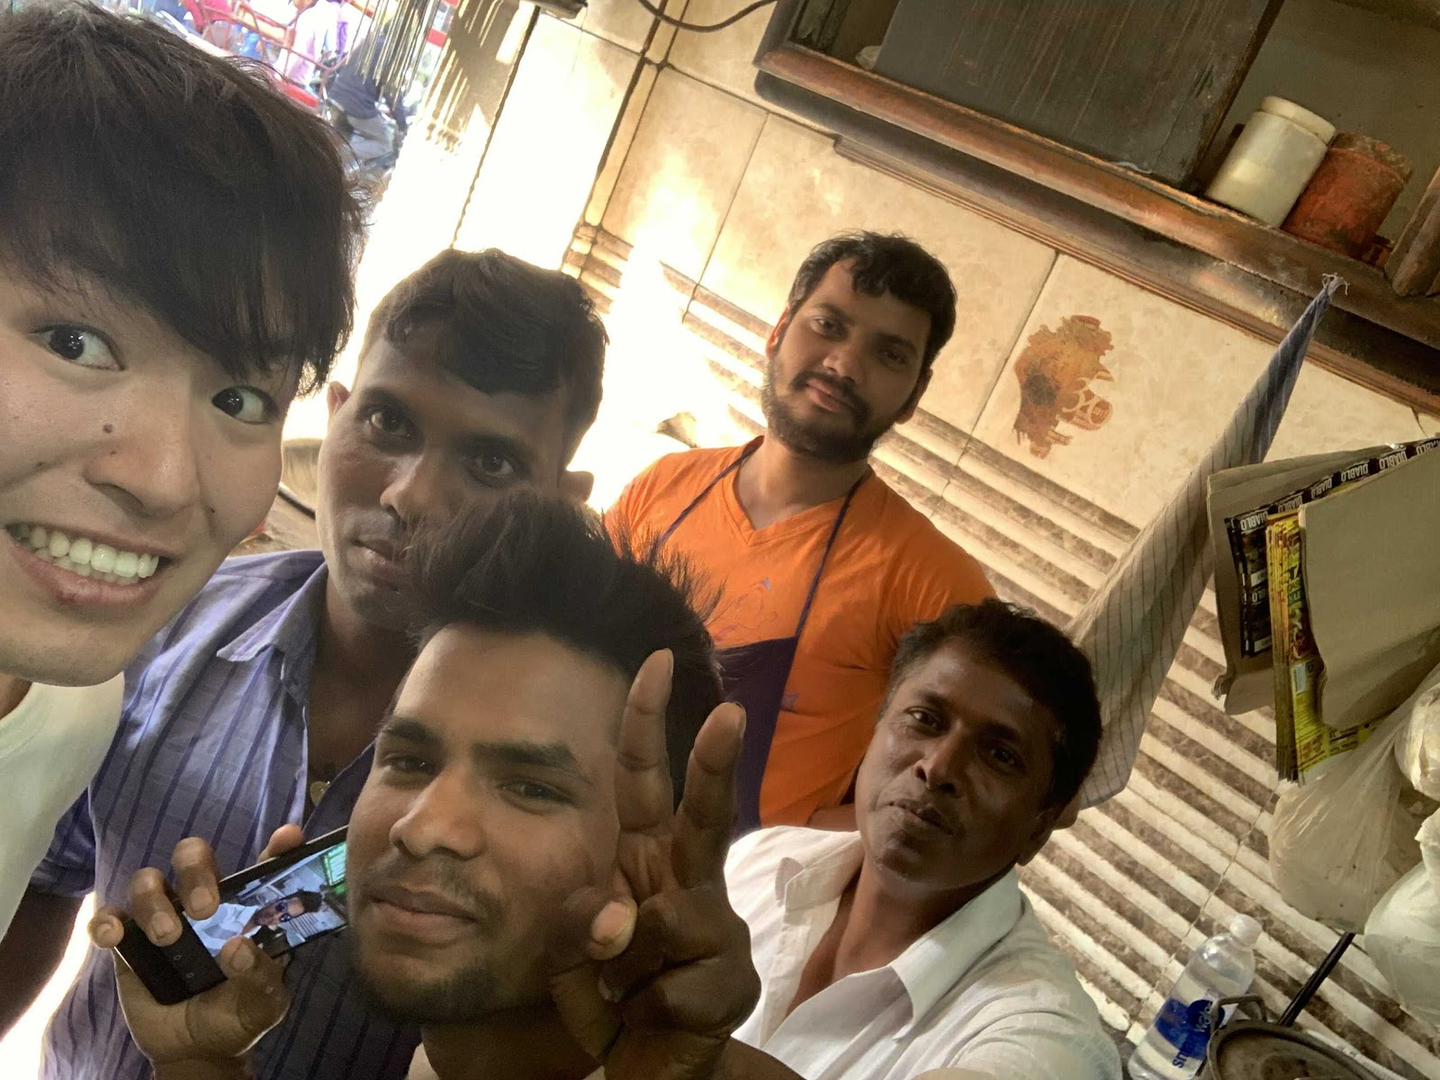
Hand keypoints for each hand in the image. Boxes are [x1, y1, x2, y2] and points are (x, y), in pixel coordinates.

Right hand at [88, 826, 304, 1067]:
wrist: (196, 1050)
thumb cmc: (238, 1013)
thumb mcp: (263, 1001)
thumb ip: (260, 975)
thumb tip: (237, 948)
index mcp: (246, 906)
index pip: (264, 864)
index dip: (280, 845)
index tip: (289, 838)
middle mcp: (205, 901)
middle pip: (193, 856)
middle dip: (196, 870)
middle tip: (204, 908)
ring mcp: (164, 918)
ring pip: (148, 880)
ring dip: (154, 900)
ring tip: (169, 938)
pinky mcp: (129, 944)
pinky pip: (108, 917)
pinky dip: (105, 921)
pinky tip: (113, 936)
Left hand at [550, 650, 760, 1079]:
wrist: (640, 1065)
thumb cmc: (607, 990)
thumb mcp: (569, 950)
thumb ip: (584, 921)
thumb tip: (623, 915)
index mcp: (642, 856)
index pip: (642, 779)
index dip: (647, 721)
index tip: (656, 660)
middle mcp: (686, 878)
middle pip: (706, 812)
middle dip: (715, 761)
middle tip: (730, 712)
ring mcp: (719, 926)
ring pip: (667, 919)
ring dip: (625, 965)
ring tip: (626, 989)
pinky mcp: (735, 980)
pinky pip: (673, 984)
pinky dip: (644, 1007)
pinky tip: (652, 1015)